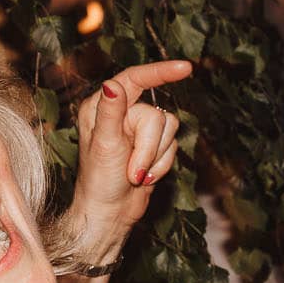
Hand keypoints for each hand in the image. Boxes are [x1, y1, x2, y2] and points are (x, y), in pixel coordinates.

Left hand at [66, 59, 190, 261]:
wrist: (109, 213)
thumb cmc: (98, 181)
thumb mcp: (104, 145)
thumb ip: (110, 113)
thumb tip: (112, 84)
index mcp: (102, 106)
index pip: (135, 79)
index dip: (160, 72)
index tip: (185, 68)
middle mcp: (122, 112)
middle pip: (157, 115)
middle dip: (149, 147)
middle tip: (132, 170)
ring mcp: (138, 130)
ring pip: (170, 130)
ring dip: (155, 158)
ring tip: (135, 175)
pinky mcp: (153, 145)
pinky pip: (173, 146)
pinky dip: (161, 165)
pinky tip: (144, 178)